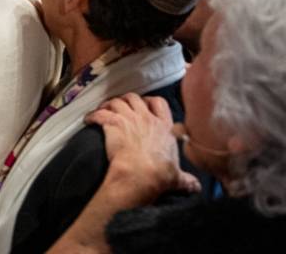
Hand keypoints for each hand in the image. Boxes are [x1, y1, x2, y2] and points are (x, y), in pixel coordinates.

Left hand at [86, 94, 200, 203]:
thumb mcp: (177, 177)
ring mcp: (129, 119)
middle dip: (125, 100)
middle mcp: (147, 118)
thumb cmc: (160, 175)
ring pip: (116, 101)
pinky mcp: (113, 123)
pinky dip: (92, 115)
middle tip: (119, 107)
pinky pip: (99, 113)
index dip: (149, 101)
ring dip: (108, 105)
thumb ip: (187, 179)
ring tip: (103, 111)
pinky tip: (88, 120)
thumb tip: (196, 187)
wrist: (141, 175)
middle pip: (134, 98)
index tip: (144, 104)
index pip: (159, 103)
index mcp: (164, 127)